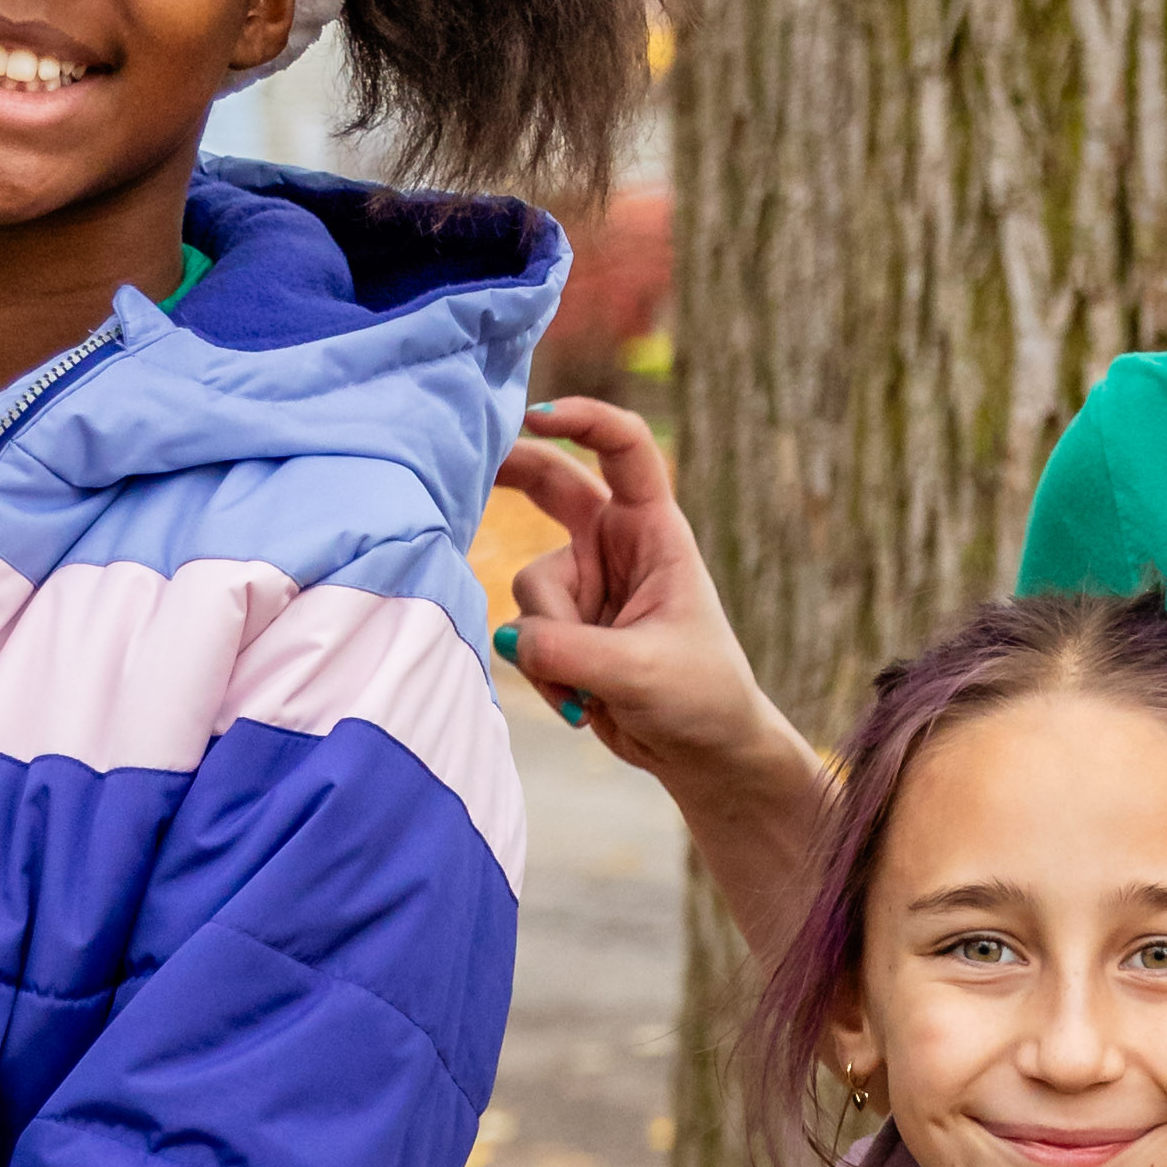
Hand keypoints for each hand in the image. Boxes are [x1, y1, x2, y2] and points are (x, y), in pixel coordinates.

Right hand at [493, 400, 805, 790]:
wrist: (704, 751)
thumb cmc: (700, 697)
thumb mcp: (641, 672)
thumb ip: (571, 651)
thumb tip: (508, 639)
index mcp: (654, 530)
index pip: (624, 450)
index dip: (583, 421)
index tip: (537, 415)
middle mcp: (614, 546)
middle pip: (550, 485)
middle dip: (508, 471)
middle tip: (463, 463)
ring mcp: (584, 584)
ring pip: (528, 592)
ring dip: (548, 646)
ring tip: (593, 689)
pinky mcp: (562, 626)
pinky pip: (525, 638)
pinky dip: (544, 674)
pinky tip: (582, 701)